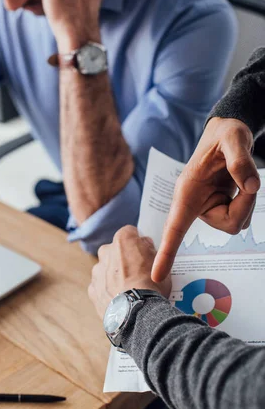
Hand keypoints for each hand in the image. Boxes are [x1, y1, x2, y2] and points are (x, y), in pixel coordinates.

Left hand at [88, 226, 170, 319]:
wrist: (137, 313)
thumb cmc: (151, 285)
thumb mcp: (161, 262)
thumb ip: (149, 250)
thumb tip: (144, 245)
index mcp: (122, 240)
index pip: (130, 232)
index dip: (138, 243)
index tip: (145, 253)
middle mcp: (106, 251)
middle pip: (115, 251)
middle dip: (124, 259)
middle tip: (138, 273)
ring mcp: (97, 271)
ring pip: (106, 269)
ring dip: (115, 276)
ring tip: (129, 290)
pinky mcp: (93, 290)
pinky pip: (101, 287)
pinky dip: (108, 292)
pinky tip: (121, 300)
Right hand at [152, 118, 260, 282]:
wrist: (227, 133)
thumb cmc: (225, 133)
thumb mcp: (233, 137)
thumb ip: (240, 160)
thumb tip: (252, 187)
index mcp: (188, 191)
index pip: (176, 226)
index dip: (167, 252)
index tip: (156, 276)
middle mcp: (195, 204)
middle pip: (230, 225)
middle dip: (246, 205)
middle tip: (247, 178)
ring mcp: (208, 208)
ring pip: (239, 223)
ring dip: (249, 202)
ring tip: (241, 177)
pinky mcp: (220, 208)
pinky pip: (242, 217)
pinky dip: (249, 201)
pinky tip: (239, 184)